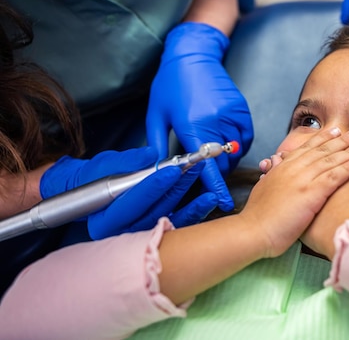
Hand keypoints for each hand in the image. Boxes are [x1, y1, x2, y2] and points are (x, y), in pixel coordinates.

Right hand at [40, 147, 208, 238]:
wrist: (98, 192)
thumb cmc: (97, 178)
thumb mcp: (105, 164)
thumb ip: (127, 161)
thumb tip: (150, 154)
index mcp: (104, 220)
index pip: (131, 203)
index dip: (153, 186)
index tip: (172, 169)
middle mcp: (124, 233)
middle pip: (154, 210)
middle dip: (175, 186)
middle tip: (192, 165)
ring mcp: (143, 235)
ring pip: (169, 215)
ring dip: (187, 193)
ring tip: (199, 172)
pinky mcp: (159, 233)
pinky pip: (180, 224)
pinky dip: (196, 211)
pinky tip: (208, 198)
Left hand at [146, 22, 253, 211]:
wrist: (192, 54)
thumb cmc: (170, 84)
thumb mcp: (156, 116)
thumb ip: (156, 146)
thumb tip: (158, 171)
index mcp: (192, 124)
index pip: (207, 165)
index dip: (216, 187)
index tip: (224, 203)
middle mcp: (216, 120)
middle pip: (223, 161)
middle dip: (215, 171)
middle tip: (203, 170)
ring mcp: (232, 114)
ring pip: (236, 151)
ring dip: (226, 159)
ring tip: (212, 152)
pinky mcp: (241, 109)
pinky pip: (245, 137)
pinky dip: (237, 145)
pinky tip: (224, 141)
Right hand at [239, 128, 348, 257]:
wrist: (253, 231)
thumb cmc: (258, 216)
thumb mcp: (263, 187)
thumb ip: (271, 173)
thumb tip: (272, 162)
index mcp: (282, 168)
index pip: (305, 148)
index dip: (321, 138)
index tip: (334, 131)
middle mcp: (293, 169)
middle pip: (321, 150)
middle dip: (340, 140)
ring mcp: (302, 180)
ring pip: (329, 160)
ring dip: (348, 151)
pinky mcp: (310, 194)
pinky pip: (332, 177)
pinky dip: (346, 168)